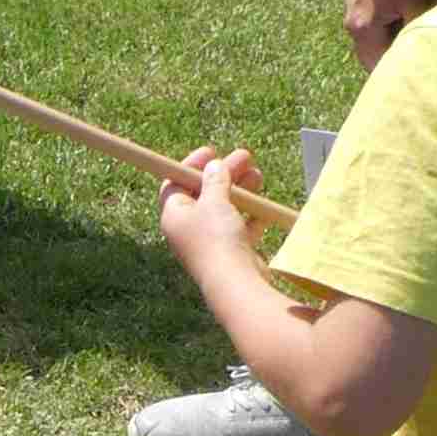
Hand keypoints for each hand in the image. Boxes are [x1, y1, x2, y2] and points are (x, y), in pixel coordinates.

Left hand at [158, 145, 264, 296]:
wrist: (235, 283)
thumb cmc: (217, 239)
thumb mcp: (214, 201)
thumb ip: (215, 180)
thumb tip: (214, 166)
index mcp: (174, 215)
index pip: (175, 183)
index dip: (192, 165)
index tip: (212, 152)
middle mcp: (188, 229)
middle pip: (204, 193)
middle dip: (225, 173)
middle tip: (245, 157)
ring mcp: (209, 241)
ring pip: (225, 208)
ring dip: (241, 190)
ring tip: (258, 174)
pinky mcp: (230, 252)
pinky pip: (240, 227)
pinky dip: (250, 214)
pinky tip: (263, 203)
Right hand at [344, 0, 430, 70]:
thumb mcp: (413, 2)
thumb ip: (416, 31)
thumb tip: (426, 53)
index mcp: (363, 31)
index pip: (378, 66)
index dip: (397, 71)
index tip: (415, 73)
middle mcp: (352, 25)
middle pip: (370, 57)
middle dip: (389, 61)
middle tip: (412, 63)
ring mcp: (350, 11)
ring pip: (369, 42)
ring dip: (386, 45)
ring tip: (407, 43)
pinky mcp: (354, 0)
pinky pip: (368, 26)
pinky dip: (382, 31)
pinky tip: (398, 23)